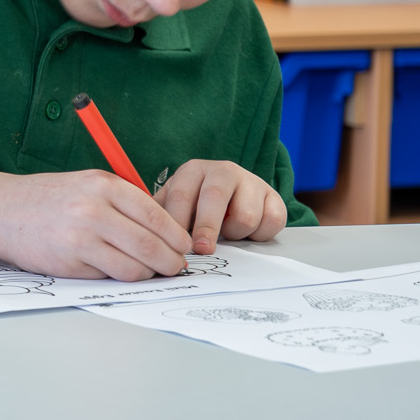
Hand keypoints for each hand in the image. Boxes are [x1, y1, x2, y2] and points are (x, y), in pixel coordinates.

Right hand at [0, 169, 193, 280]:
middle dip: (171, 262)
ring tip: (143, 268)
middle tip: (175, 267)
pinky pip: (109, 276)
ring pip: (135, 268)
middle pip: (152, 246)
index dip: (177, 237)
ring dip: (146, 273)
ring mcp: (81, 238)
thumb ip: (124, 202)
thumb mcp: (87, 184)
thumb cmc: (48, 198)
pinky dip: (116, 276)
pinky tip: (107, 265)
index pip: (157, 216)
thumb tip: (168, 232)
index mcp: (104, 185)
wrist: (0, 209)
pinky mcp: (70, 263)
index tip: (183, 247)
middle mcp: (93, 209)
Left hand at [156, 159, 286, 253]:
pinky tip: (250, 232)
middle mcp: (223, 170)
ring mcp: (251, 181)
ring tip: (228, 233)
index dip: (177, 222)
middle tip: (202, 249)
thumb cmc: (198, 204)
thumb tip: (146, 237)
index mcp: (193, 170)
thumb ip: (162, 216)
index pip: (181, 194)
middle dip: (206, 228)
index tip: (174, 244)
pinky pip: (271, 222)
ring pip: (245, 216)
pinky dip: (260, 234)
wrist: (237, 193)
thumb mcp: (176, 204)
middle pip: (214, 198)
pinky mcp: (274, 196)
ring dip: (235, 234)